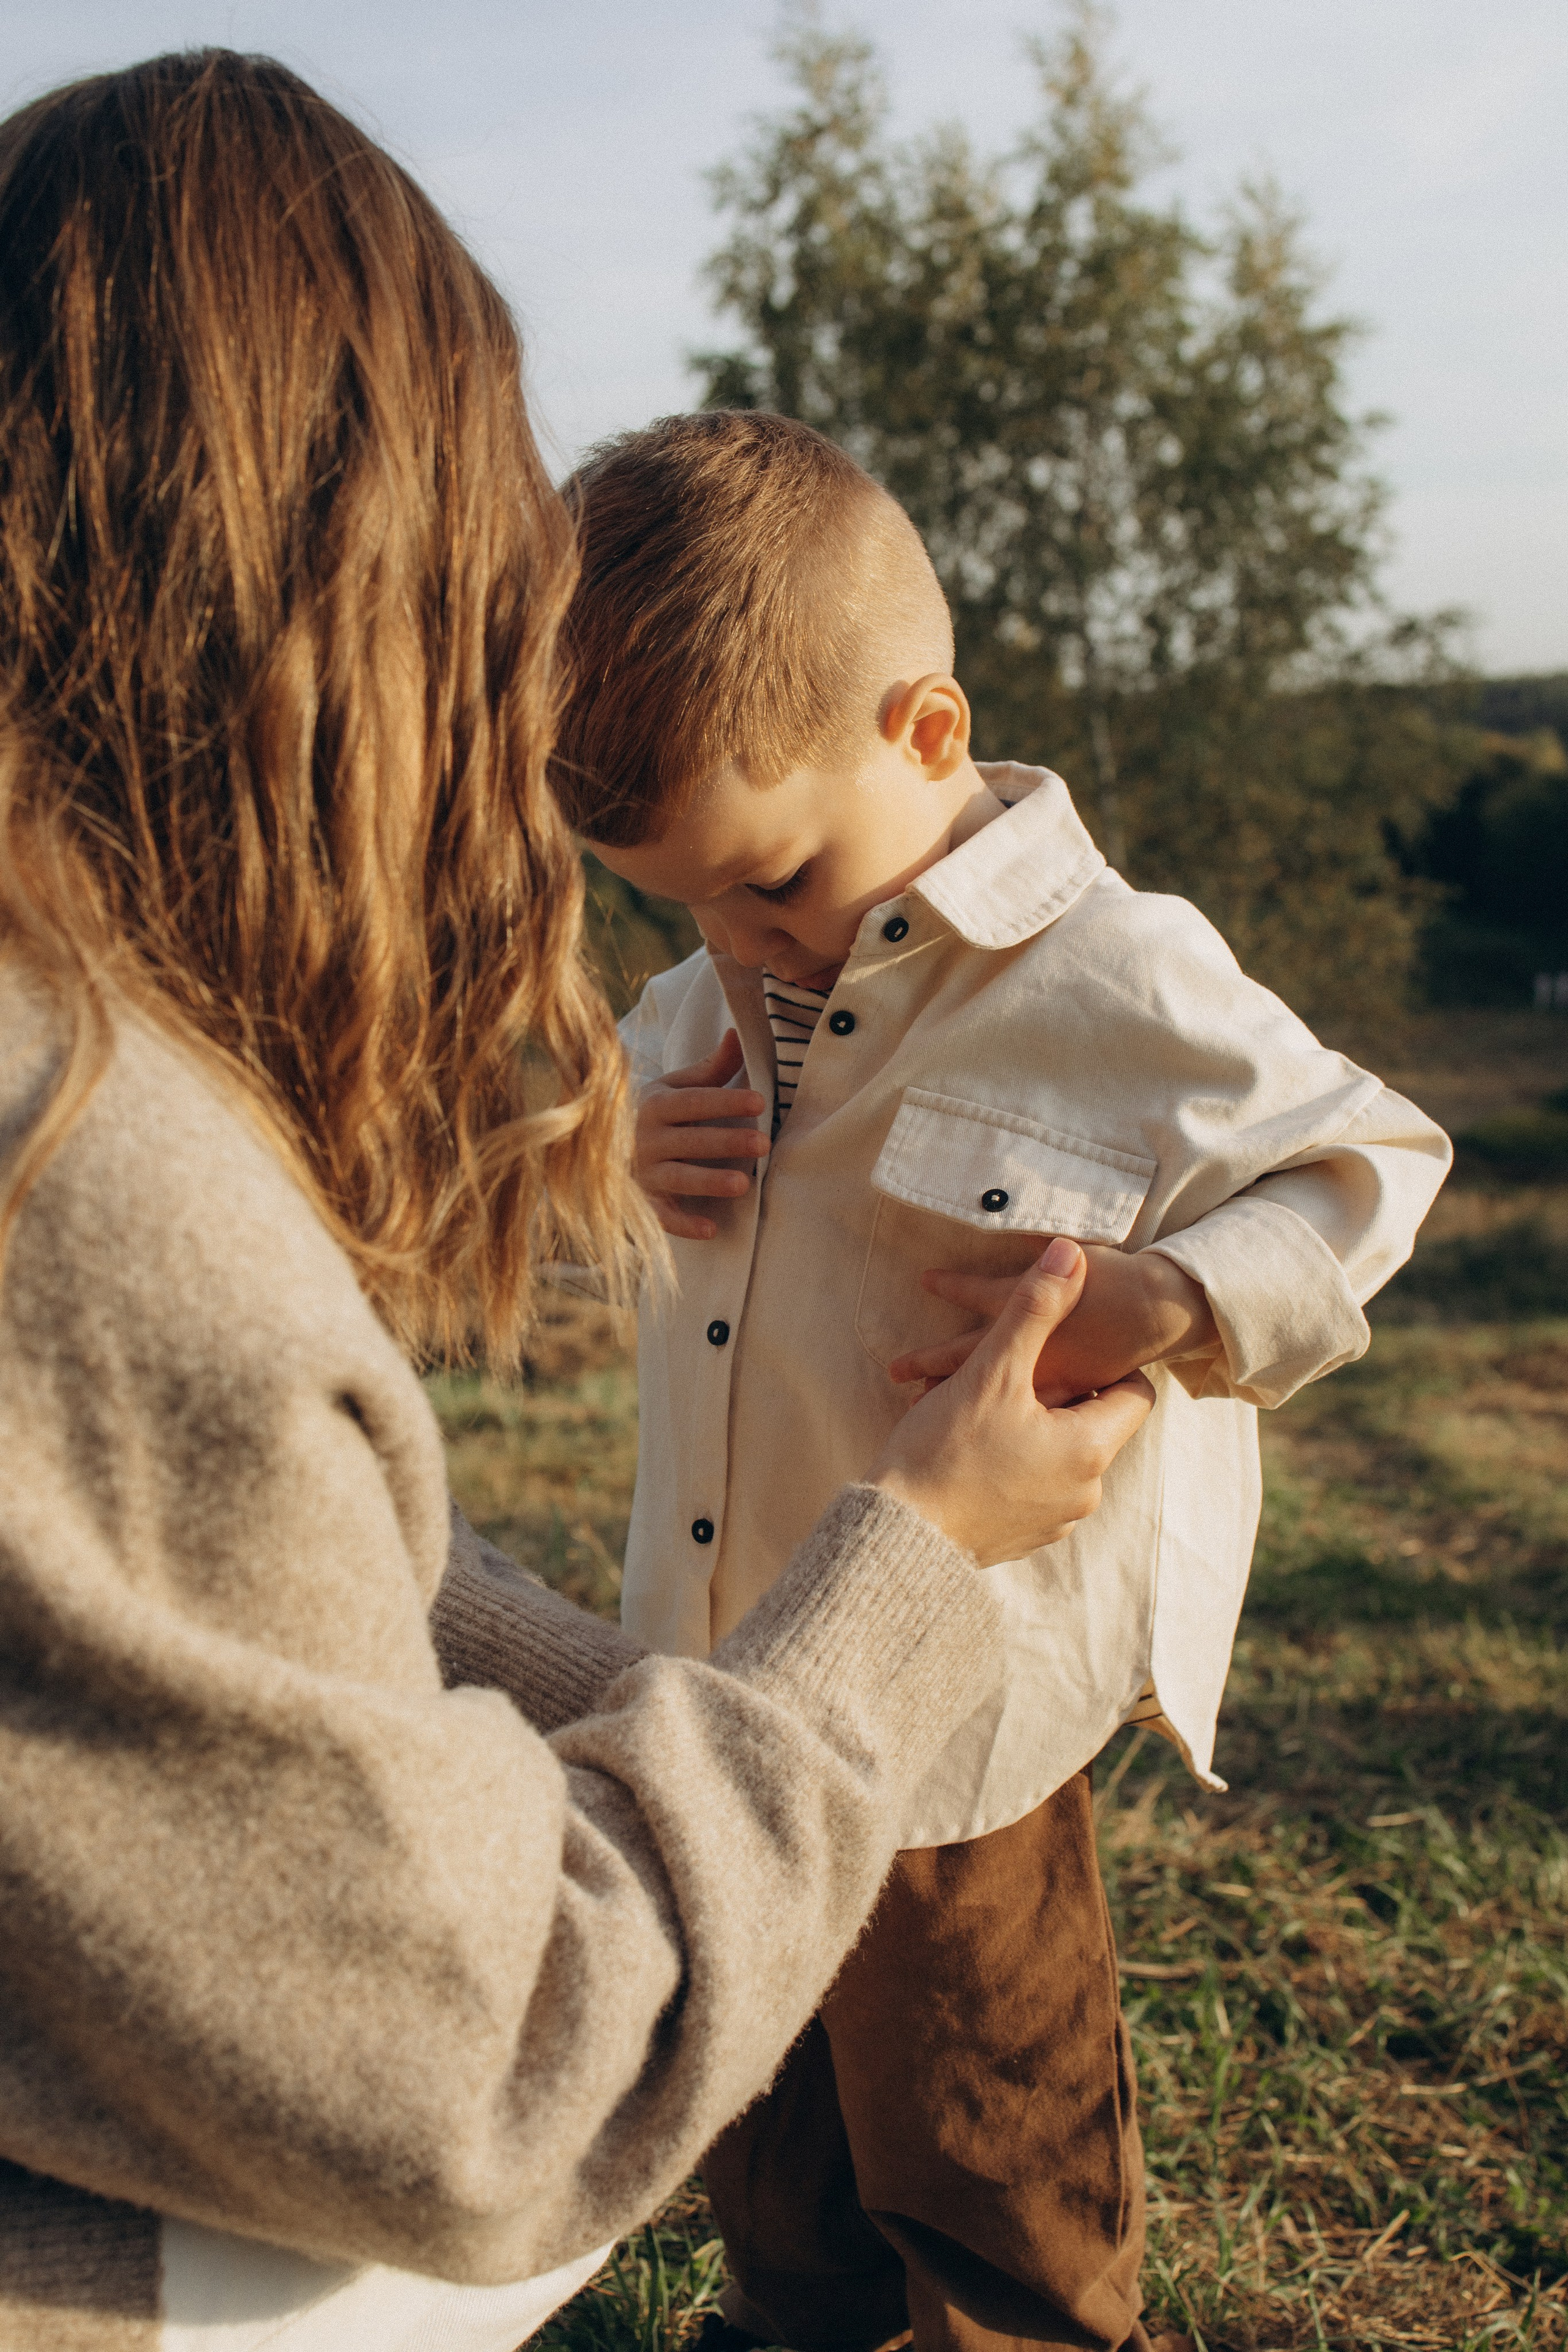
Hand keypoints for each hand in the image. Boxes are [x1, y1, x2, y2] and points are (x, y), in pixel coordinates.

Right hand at [634, 1030, 768, 1240]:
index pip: (694, 1101)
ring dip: (709, 1181)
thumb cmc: (652, 1114)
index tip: (759, 1102)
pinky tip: (710, 1228)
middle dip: (727, 1141)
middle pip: (691, 1139)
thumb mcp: (672, 1088)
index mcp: (656, 1105)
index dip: (725, 1101)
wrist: (597, 1147)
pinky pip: (661, 1215)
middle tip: (763, 1144)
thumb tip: (737, 1033)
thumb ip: (709, 1068)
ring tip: (743, 1184)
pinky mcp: (642, 1202)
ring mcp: (643, 1172)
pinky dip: (683, 1224)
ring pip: (678, 1176)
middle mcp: (646, 1138)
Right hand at [870, 1239, 1155, 1564]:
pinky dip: (1016, 1462)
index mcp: (1091, 1449)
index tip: (1065, 1348)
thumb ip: (1033, 1308)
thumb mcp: (992, 1371)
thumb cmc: (945, 1453)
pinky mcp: (1023, 1539)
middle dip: (1058, 1393)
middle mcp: (1086, 1491)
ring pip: (1061, 1454)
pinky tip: (974, 1450)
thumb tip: (1070, 1253)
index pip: (1134, 1392)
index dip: (1104, 1362)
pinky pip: (1035, 1486)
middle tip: (1015, 1374)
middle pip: (1094, 1422)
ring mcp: (1056, 1520)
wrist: (897, 1539)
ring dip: (1034, 1427)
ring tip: (985, 1409)